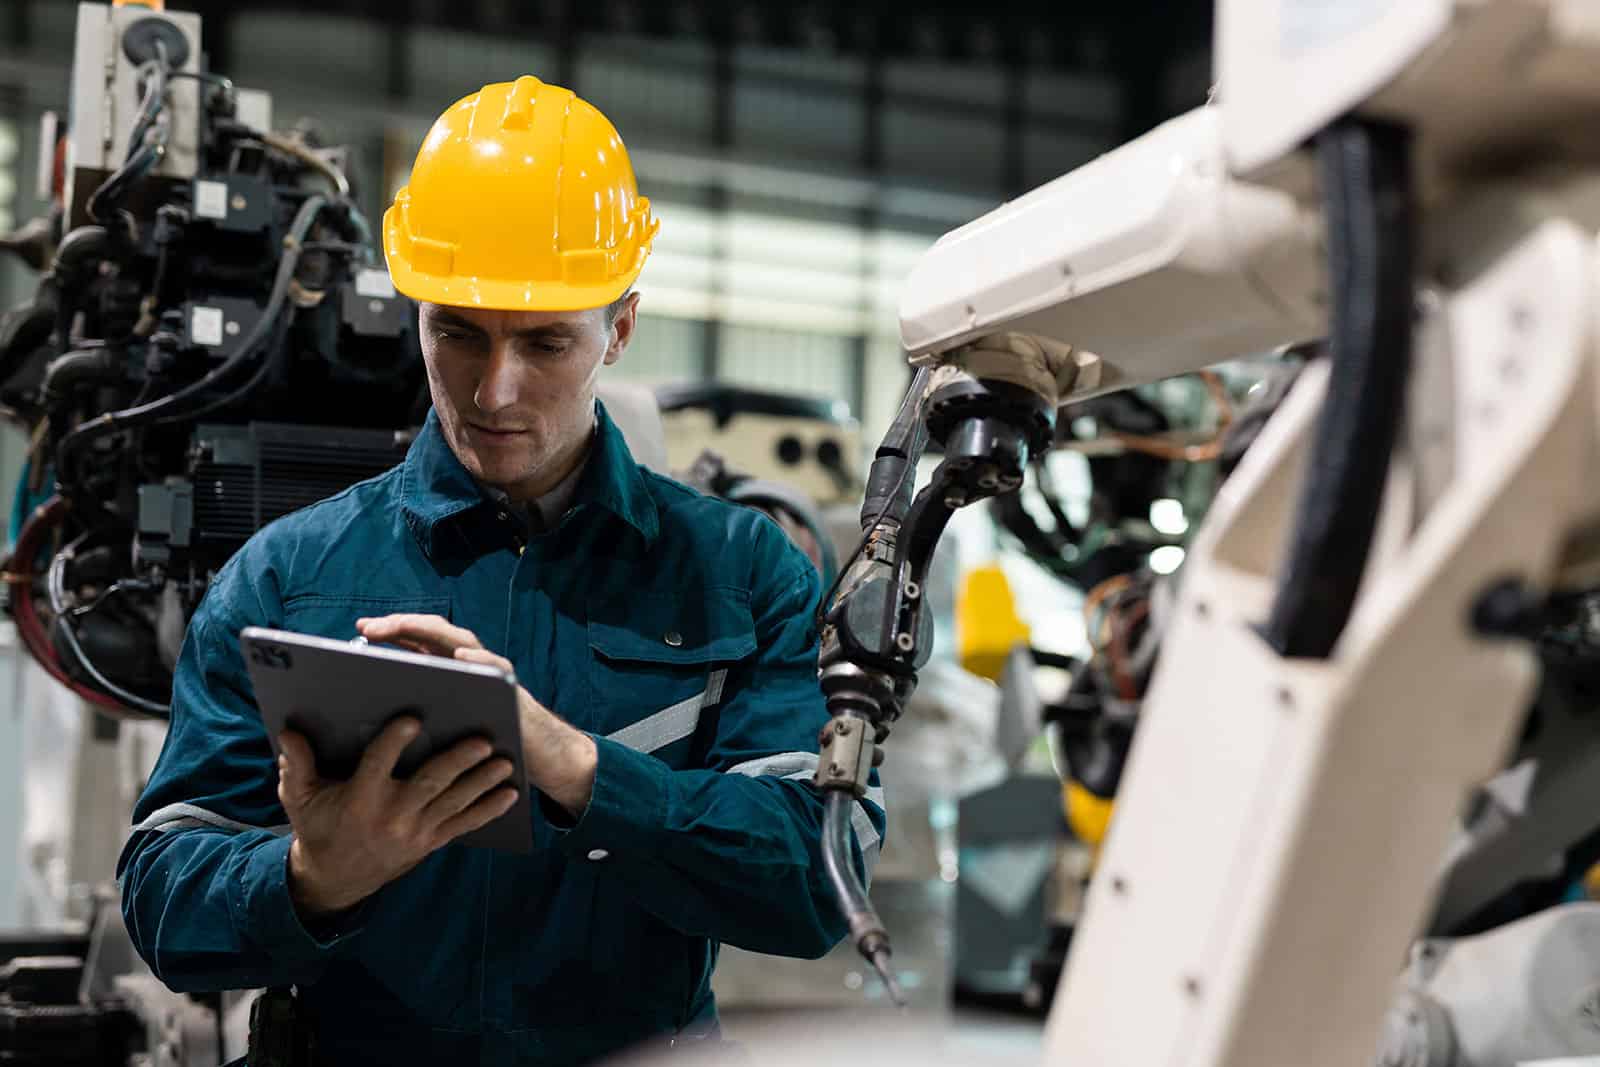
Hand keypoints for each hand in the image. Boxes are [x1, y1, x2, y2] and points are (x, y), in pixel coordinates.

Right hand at [278, 718, 516, 917]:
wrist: (335, 879)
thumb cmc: (318, 827)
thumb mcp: (299, 797)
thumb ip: (297, 764)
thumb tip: (289, 730)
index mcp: (358, 799)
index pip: (377, 765)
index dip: (394, 742)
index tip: (413, 718)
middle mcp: (391, 816)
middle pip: (429, 784)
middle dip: (458, 762)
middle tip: (483, 740)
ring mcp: (414, 832)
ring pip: (453, 803)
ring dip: (481, 783)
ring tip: (506, 762)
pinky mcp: (430, 842)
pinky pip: (463, 825)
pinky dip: (487, 810)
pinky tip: (510, 794)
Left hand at [357, 615, 597, 816]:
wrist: (540, 756)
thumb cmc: (486, 745)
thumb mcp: (447, 727)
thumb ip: (421, 714)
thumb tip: (369, 714)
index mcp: (452, 671)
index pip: (418, 640)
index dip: (390, 631)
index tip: (361, 629)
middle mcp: (471, 663)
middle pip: (433, 632)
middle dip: (400, 625)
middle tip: (368, 627)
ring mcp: (492, 672)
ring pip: (460, 641)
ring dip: (429, 631)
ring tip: (399, 628)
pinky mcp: (512, 688)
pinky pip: (496, 669)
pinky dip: (479, 660)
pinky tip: (461, 656)